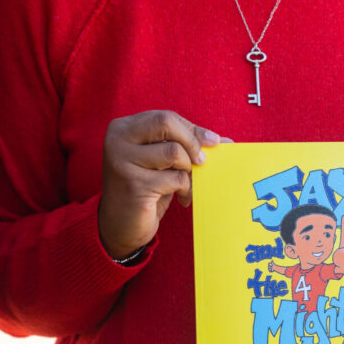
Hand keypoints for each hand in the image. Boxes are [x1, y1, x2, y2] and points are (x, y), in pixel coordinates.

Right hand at [99, 110, 226, 258]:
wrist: (119, 226)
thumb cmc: (145, 188)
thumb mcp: (162, 162)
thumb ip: (185, 144)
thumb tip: (225, 140)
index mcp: (123, 128)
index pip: (165, 117)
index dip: (192, 129)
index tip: (213, 142)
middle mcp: (118, 140)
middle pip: (166, 123)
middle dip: (192, 141)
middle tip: (202, 160)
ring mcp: (122, 161)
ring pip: (174, 152)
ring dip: (189, 169)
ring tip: (186, 184)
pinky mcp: (133, 184)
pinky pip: (175, 178)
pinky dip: (186, 188)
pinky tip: (182, 199)